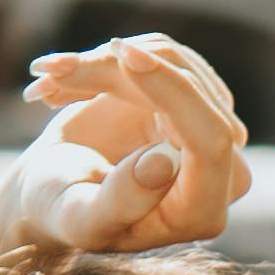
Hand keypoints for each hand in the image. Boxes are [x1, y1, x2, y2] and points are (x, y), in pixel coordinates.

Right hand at [13, 30, 252, 256]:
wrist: (57, 188)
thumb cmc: (65, 211)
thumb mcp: (80, 219)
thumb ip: (121, 203)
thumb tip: (165, 163)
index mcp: (200, 212)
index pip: (211, 142)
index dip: (173, 93)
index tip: (125, 58)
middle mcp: (223, 171)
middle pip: (191, 92)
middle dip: (118, 72)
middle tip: (53, 72)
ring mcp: (212, 128)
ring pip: (175, 62)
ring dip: (107, 61)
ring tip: (52, 76)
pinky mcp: (195, 97)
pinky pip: (163, 55)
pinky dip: (111, 58)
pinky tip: (69, 76)